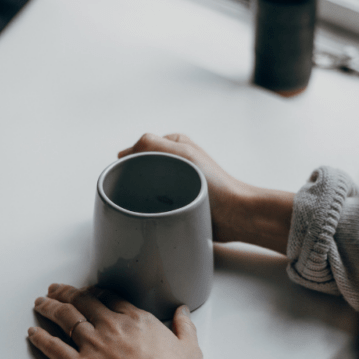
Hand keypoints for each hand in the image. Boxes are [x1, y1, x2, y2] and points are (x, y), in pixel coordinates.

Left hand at [28, 283, 202, 358]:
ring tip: (40, 302)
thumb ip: (185, 328)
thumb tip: (183, 312)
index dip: (95, 292)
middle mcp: (111, 326)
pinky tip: (32, 332)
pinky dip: (41, 338)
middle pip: (83, 302)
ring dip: (50, 307)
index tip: (88, 290)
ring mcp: (92, 344)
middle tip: (56, 288)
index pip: (110, 298)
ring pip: (65, 318)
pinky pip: (54, 348)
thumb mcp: (190, 351)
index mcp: (137, 321)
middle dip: (67, 292)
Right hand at [119, 133, 294, 252]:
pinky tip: (151, 215)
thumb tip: (124, 153)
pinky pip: (154, 205)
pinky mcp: (177, 203)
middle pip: (140, 169)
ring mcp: (175, 183)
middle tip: (134, 194)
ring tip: (146, 206)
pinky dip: (150, 209)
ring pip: (145, 188)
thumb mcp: (183, 154)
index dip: (129, 162)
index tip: (127, 176)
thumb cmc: (215, 184)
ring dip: (141, 197)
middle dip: (134, 181)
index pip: (139, 149)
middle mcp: (174, 162)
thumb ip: (152, 144)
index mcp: (174, 145)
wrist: (235, 215)